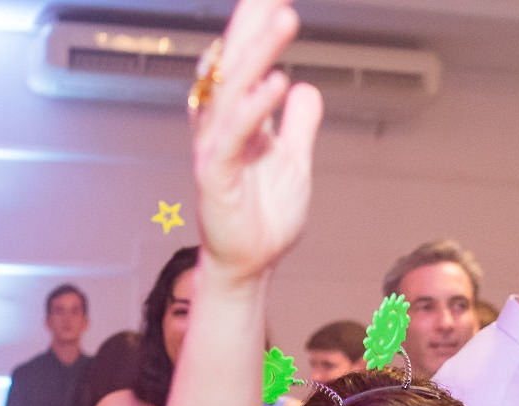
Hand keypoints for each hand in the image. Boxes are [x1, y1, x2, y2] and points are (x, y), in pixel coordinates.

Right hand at [190, 0, 322, 284]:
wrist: (249, 267)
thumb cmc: (264, 218)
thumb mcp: (293, 162)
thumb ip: (298, 125)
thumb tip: (304, 87)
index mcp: (238, 118)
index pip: (244, 61)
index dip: (256, 25)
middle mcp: (220, 126)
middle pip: (233, 62)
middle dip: (252, 22)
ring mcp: (214, 149)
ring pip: (232, 91)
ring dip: (259, 52)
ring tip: (285, 19)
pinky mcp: (214, 177)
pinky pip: (232, 136)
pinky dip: (254, 108)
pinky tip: (277, 82)